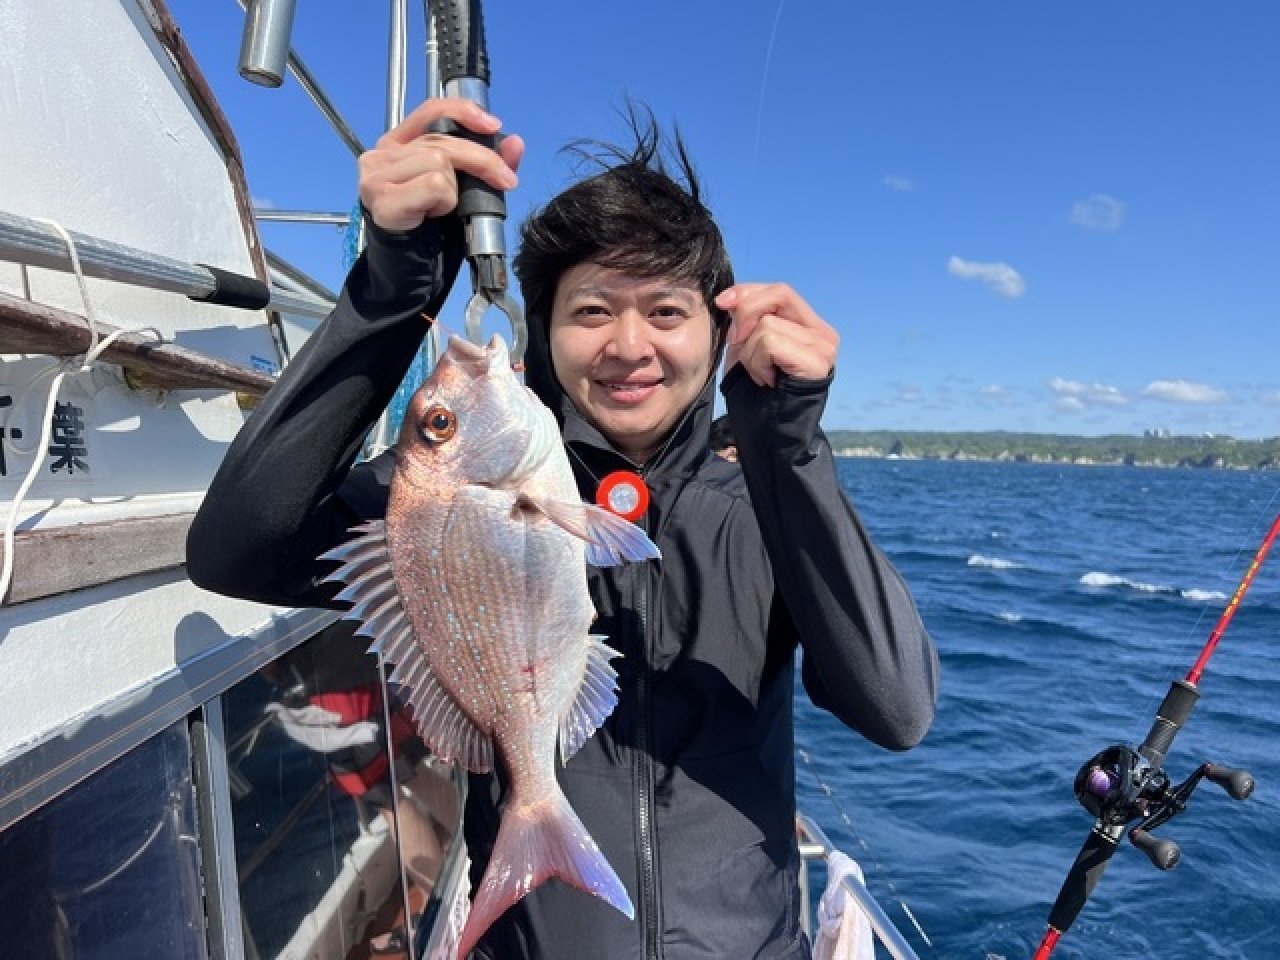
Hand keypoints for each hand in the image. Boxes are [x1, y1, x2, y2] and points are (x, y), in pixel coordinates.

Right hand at [358, 97, 524, 232]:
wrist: (410, 264)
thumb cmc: (431, 223)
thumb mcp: (461, 187)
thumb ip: (487, 163)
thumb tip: (516, 143)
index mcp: (398, 142)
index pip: (431, 110)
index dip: (463, 111)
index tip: (493, 126)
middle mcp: (382, 153)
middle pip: (442, 141)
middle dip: (483, 160)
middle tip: (505, 180)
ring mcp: (376, 175)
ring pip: (438, 162)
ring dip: (454, 191)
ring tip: (443, 208)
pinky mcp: (381, 198)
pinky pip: (434, 185)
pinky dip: (444, 202)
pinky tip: (432, 215)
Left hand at [715, 283, 838, 387]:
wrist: (770, 437)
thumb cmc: (757, 397)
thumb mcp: (746, 349)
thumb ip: (746, 322)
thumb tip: (733, 298)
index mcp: (809, 328)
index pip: (779, 291)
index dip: (747, 291)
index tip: (722, 303)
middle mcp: (823, 334)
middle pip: (780, 294)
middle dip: (746, 313)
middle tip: (736, 343)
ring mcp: (824, 347)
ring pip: (768, 323)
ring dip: (750, 352)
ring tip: (760, 375)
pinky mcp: (817, 362)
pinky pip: (770, 342)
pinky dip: (757, 362)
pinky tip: (767, 381)